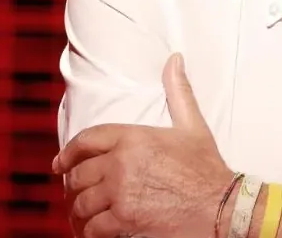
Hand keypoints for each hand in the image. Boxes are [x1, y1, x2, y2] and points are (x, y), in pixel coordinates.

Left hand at [53, 53, 234, 237]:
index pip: (87, 140)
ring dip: (79, 211)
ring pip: (82, 203)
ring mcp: (120, 193)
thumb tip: (174, 59)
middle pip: (79, 174)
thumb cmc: (207, 168)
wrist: (221, 206)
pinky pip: (93, 228)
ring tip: (81, 216)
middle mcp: (121, 163)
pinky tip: (91, 232)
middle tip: (73, 193)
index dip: (68, 152)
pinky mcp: (124, 220)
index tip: (60, 163)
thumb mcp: (193, 125)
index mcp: (133, 137)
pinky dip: (88, 232)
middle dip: (73, 184)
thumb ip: (178, 91)